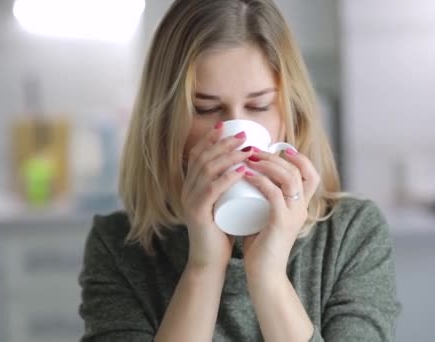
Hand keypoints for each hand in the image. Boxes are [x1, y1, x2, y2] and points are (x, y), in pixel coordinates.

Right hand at [181, 123, 253, 270]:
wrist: (209, 261)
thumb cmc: (221, 231)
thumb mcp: (223, 204)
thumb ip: (227, 188)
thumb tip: (245, 168)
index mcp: (191, 185)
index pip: (197, 154)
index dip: (210, 138)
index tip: (227, 127)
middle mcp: (187, 190)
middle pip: (203, 158)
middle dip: (223, 143)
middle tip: (243, 136)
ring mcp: (190, 201)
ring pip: (208, 170)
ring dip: (229, 156)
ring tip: (247, 150)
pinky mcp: (197, 213)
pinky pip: (211, 190)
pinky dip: (227, 178)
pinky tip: (241, 171)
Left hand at [241, 148, 320, 276]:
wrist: (264, 274)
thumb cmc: (261, 246)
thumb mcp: (267, 217)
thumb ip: (265, 203)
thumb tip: (250, 183)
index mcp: (301, 206)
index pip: (311, 174)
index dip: (298, 157)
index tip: (278, 148)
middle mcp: (302, 208)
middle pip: (298, 171)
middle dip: (275, 156)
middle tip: (253, 150)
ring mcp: (294, 215)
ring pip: (289, 178)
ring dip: (268, 164)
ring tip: (248, 158)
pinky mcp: (282, 223)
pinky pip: (274, 194)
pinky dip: (260, 180)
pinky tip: (246, 174)